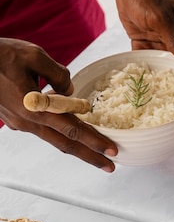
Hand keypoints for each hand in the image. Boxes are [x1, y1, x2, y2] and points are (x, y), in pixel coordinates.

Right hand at [0, 39, 117, 171]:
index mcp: (34, 109)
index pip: (72, 130)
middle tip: (111, 165)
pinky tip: (71, 122)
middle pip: (65, 143)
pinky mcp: (14, 118)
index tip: (112, 151)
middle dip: (90, 155)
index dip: (94, 141)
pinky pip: (43, 125)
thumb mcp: (34, 56)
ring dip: (77, 144)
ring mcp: (19, 122)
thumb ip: (59, 75)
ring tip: (96, 150)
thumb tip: (70, 92)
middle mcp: (27, 121)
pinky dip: (61, 129)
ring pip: (54, 136)